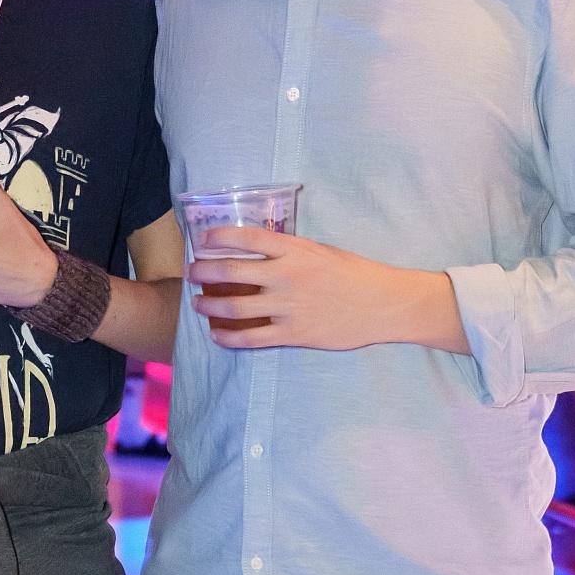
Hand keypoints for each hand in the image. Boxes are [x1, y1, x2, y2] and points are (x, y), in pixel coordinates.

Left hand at [188, 227, 468, 352]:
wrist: (383, 305)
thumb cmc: (355, 274)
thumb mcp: (323, 252)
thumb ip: (291, 252)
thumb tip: (260, 251)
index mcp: (296, 251)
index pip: (248, 238)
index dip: (219, 237)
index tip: (202, 240)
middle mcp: (288, 276)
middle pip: (232, 272)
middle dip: (204, 271)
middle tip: (191, 272)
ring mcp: (289, 307)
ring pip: (235, 307)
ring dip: (209, 306)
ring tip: (197, 304)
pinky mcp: (294, 334)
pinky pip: (251, 337)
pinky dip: (228, 337)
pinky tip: (216, 335)